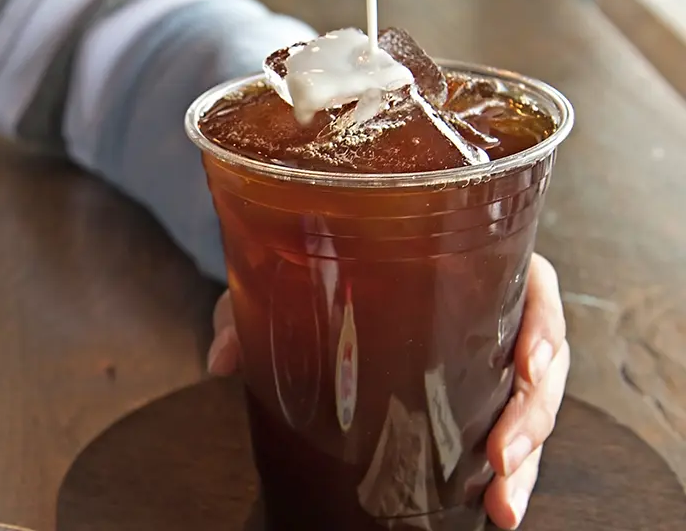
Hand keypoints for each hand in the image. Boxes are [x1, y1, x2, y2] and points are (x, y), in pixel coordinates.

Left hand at [207, 253, 568, 529]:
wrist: (324, 278)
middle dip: (534, 410)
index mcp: (466, 260)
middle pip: (542, 354)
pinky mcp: (471, 390)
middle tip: (502, 455)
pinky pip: (506, 426)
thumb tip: (222, 358)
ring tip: (502, 501)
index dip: (542, 323)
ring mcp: (483, 352)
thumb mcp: (289, 277)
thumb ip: (253, 305)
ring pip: (534, 401)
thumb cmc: (323, 268)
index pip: (530, 282)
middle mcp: (486, 306)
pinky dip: (507, 468)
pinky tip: (493, 503)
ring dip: (528, 452)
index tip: (529, 365)